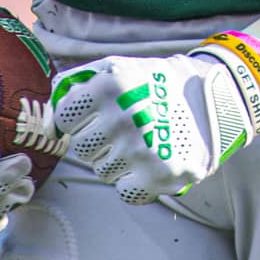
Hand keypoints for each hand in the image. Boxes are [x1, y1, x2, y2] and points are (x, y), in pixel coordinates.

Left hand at [50, 32, 259, 202]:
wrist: (212, 100)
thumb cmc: (153, 83)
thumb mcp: (116, 67)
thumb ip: (77, 82)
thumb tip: (47, 106)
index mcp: (111, 85)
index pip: (63, 118)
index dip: (74, 119)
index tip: (88, 117)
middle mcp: (125, 116)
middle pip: (80, 148)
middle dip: (95, 140)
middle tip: (120, 129)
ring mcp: (143, 148)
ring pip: (101, 171)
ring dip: (115, 161)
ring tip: (140, 142)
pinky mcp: (161, 175)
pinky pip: (124, 192)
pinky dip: (133, 183)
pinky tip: (148, 163)